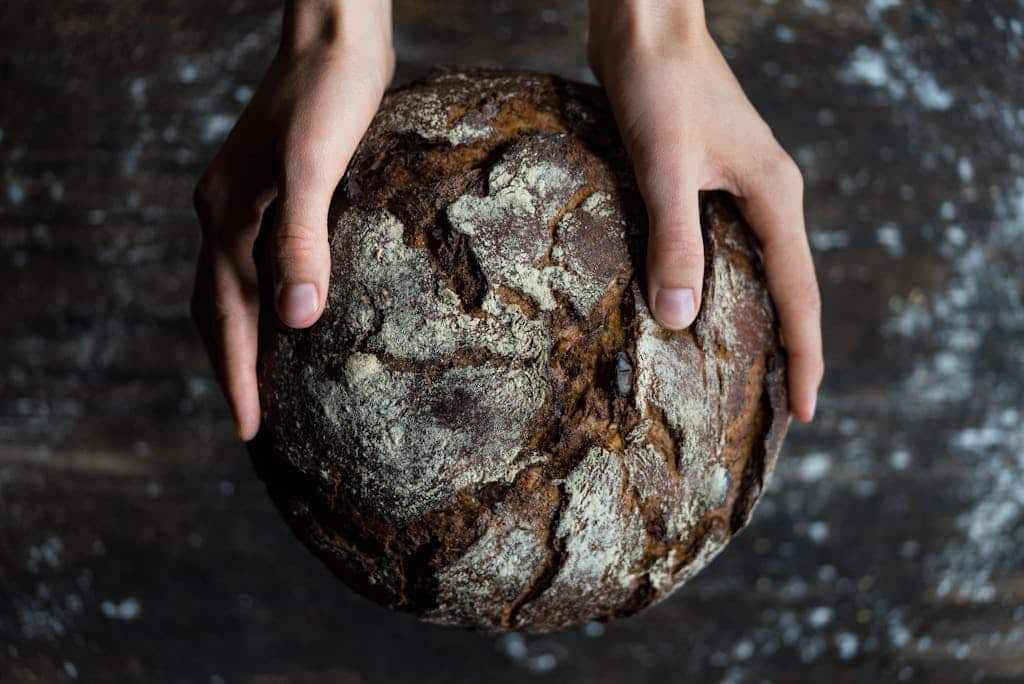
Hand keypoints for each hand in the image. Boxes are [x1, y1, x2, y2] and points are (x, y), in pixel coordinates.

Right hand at [191, 0, 393, 439]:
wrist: (336, 37)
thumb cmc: (330, 94)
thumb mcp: (315, 166)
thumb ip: (301, 238)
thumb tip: (296, 319)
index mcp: (226, 217)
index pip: (224, 316)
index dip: (237, 376)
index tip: (250, 431)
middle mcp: (224, 213)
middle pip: (216, 308)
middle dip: (232, 367)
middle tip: (254, 423)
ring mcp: (245, 201)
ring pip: (234, 287)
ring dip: (244, 338)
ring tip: (265, 383)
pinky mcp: (274, 192)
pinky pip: (257, 262)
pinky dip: (266, 300)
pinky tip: (294, 311)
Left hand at [588, 1, 823, 421]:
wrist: (645, 25)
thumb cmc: (659, 84)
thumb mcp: (664, 167)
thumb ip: (674, 241)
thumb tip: (678, 319)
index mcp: (772, 196)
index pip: (799, 294)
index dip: (804, 356)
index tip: (805, 412)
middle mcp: (766, 195)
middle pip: (787, 287)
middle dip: (786, 348)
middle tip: (776, 409)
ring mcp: (737, 185)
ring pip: (754, 267)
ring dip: (752, 318)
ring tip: (741, 372)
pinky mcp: (706, 177)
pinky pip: (722, 245)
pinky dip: (716, 282)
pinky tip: (693, 304)